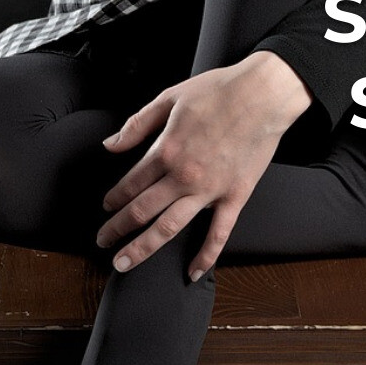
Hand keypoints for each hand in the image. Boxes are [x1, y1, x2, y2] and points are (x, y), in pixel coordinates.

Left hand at [97, 52, 313, 278]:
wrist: (263, 94)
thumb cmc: (218, 91)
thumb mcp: (170, 98)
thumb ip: (138, 124)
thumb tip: (110, 145)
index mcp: (166, 150)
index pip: (131, 183)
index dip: (114, 197)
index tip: (106, 206)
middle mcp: (183, 176)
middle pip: (142, 210)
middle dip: (117, 228)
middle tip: (102, 241)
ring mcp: (209, 190)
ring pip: (168, 228)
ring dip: (142, 248)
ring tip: (123, 263)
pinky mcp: (234, 197)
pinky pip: (218, 234)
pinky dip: (204, 257)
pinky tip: (192, 273)